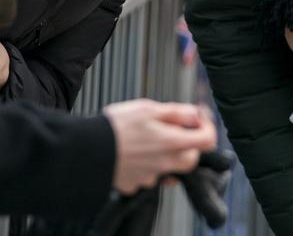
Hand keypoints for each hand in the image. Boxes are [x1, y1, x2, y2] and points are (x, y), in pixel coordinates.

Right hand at [102, 100, 216, 194]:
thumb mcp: (147, 108)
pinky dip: (142, 166)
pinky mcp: (133, 184)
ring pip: (166, 168)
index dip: (206, 128)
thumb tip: (196, 115)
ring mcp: (149, 177)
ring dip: (161, 156)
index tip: (197, 120)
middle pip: (190, 160)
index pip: (207, 141)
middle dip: (186, 146)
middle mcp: (164, 164)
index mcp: (171, 143)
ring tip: (140, 140)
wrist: (85, 148)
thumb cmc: (115, 126)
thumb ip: (176, 113)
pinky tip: (128, 154)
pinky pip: (145, 176)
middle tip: (170, 132)